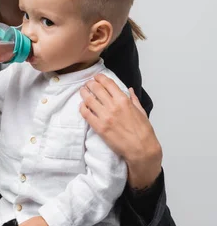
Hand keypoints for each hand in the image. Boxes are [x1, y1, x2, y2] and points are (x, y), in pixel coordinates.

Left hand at [79, 74, 162, 188]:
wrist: (141, 148)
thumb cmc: (143, 131)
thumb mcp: (141, 111)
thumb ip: (134, 99)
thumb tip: (130, 90)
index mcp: (124, 100)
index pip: (108, 83)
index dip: (100, 78)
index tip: (96, 77)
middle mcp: (113, 106)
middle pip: (96, 88)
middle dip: (90, 84)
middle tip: (87, 83)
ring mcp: (105, 117)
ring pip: (89, 99)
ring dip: (84, 93)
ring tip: (82, 91)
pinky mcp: (99, 127)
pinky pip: (86, 114)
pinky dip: (82, 108)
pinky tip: (82, 106)